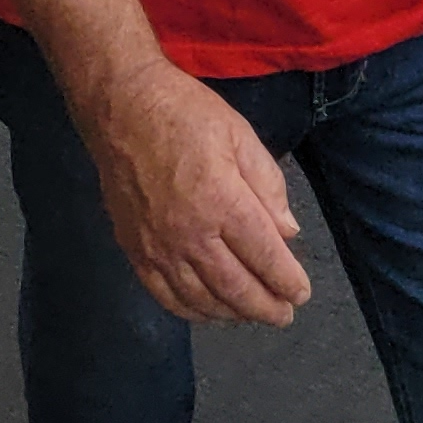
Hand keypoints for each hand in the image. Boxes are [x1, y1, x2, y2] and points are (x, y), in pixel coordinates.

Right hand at [85, 60, 310, 326]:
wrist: (121, 108)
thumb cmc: (186, 113)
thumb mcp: (240, 135)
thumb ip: (268, 185)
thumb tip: (288, 232)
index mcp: (222, 201)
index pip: (265, 256)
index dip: (287, 281)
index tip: (301, 294)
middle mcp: (191, 234)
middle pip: (236, 287)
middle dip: (265, 307)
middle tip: (284, 315)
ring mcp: (159, 248)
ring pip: (202, 300)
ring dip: (232, 314)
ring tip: (252, 314)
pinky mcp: (135, 251)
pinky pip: (166, 296)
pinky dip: (192, 311)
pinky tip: (209, 310)